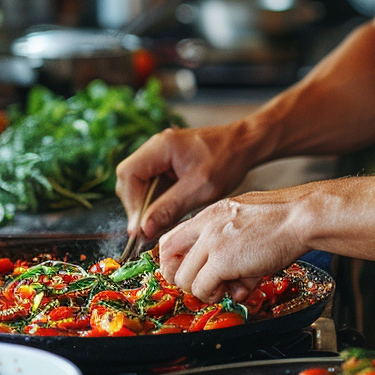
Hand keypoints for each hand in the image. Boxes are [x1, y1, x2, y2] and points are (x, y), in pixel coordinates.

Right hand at [115, 123, 257, 241]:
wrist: (245, 145)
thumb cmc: (227, 160)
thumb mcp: (200, 188)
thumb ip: (170, 208)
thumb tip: (143, 229)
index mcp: (161, 146)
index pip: (129, 174)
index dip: (131, 203)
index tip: (140, 227)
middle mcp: (156, 148)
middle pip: (130, 179)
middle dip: (137, 206)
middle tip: (148, 230)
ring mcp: (161, 155)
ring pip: (140, 184)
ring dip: (147, 206)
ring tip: (159, 225)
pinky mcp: (169, 164)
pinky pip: (154, 184)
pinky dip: (157, 201)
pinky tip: (169, 215)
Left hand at [158, 189, 307, 303]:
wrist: (300, 217)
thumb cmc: (282, 219)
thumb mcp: (244, 221)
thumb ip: (227, 243)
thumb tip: (226, 276)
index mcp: (210, 213)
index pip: (171, 238)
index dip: (175, 261)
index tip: (189, 272)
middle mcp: (205, 225)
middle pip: (167, 257)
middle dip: (181, 278)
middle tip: (203, 285)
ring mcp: (211, 242)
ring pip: (184, 280)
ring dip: (204, 290)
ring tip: (228, 286)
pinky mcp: (222, 260)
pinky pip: (203, 289)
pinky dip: (217, 295)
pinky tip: (239, 287)